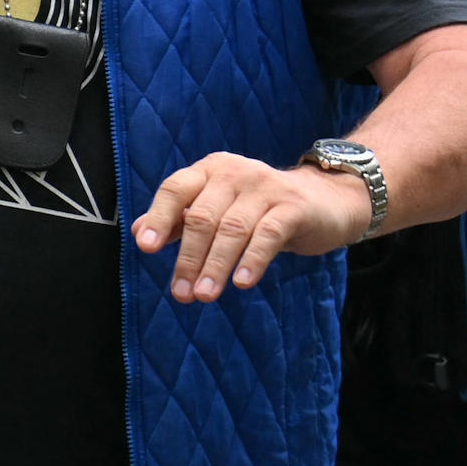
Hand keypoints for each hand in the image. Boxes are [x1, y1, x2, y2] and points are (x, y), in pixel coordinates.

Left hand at [134, 153, 372, 303]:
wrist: (326, 200)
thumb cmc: (260, 208)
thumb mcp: (219, 208)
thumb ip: (179, 219)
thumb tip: (140, 233)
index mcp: (209, 170)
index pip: (175, 190)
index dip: (158, 218)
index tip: (146, 248)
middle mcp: (234, 173)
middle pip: (202, 217)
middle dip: (188, 258)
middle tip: (181, 293)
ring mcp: (265, 187)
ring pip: (232, 229)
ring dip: (215, 266)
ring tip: (204, 295)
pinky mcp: (293, 207)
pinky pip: (268, 235)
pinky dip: (252, 260)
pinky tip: (241, 283)